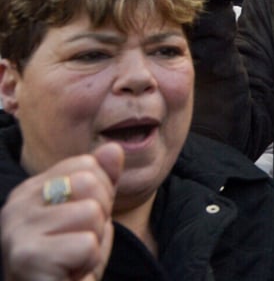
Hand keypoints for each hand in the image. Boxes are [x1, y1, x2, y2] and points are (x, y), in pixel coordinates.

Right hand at [1, 143, 123, 280]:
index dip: (102, 194)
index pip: (87, 164)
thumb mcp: (92, 218)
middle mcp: (16, 206)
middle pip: (90, 183)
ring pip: (91, 213)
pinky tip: (69, 274)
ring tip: (74, 260)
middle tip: (80, 245)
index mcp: (30, 191)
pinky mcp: (27, 256)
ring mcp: (17, 230)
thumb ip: (102, 182)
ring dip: (94, 242)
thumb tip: (114, 148)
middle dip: (100, 217)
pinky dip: (88, 263)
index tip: (84, 224)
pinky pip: (87, 244)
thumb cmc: (71, 263)